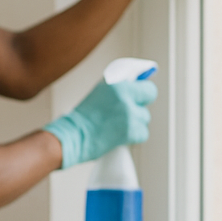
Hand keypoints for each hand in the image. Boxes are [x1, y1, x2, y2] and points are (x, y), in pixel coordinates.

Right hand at [42, 78, 157, 168]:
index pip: (149, 88)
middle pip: (146, 105)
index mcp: (119, 87)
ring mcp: (129, 117)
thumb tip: (137, 84)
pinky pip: (142, 133)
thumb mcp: (100, 92)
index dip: (144, 93)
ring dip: (134, 123)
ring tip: (117, 125)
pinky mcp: (130, 132)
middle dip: (137, 109)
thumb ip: (119, 87)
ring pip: (144, 120)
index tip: (140, 97)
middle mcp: (126, 100)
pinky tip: (119, 134)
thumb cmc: (82, 116)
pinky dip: (134, 136)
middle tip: (124, 113)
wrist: (73, 135)